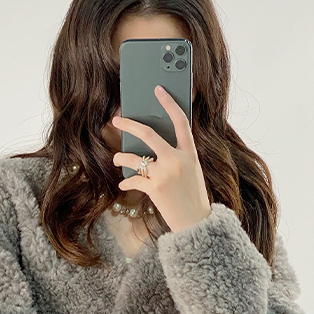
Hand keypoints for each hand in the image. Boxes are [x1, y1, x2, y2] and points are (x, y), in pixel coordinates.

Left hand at [112, 86, 211, 233]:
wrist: (196, 222)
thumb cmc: (192, 196)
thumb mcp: (192, 171)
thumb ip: (178, 156)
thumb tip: (153, 145)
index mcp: (189, 152)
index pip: (180, 121)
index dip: (169, 103)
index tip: (158, 90)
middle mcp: (177, 159)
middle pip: (149, 134)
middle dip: (130, 125)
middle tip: (117, 120)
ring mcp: (165, 174)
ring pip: (135, 157)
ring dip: (121, 157)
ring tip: (117, 158)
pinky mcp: (154, 189)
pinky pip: (133, 180)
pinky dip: (127, 182)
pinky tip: (124, 184)